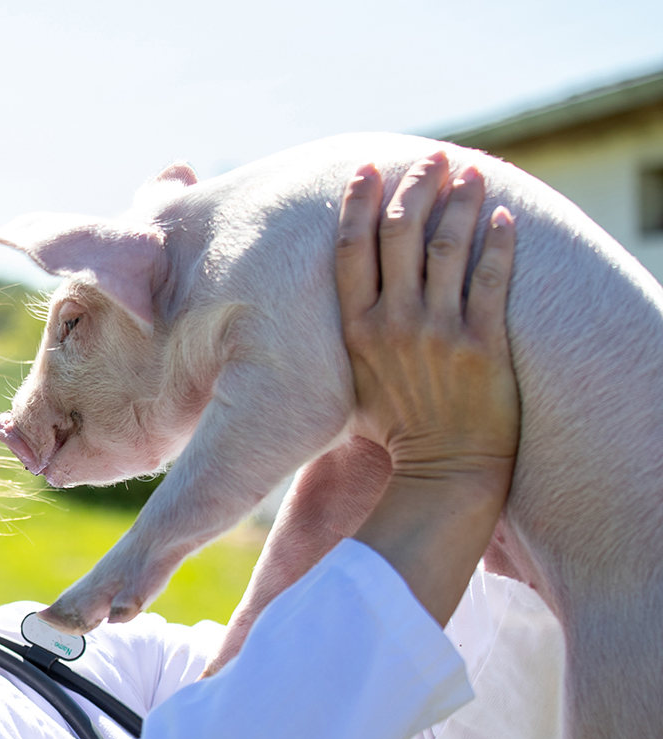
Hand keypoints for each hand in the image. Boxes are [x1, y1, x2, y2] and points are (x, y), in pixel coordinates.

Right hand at [338, 153, 519, 623]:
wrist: (444, 471)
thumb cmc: (396, 431)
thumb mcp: (353, 382)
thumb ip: (351, 337)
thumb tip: (346, 300)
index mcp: (355, 332)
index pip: (350, 250)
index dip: (358, 204)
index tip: (366, 170)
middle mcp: (393, 324)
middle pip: (399, 234)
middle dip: (414, 187)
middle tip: (428, 158)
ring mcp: (439, 332)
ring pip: (445, 246)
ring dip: (457, 202)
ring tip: (468, 172)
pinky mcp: (482, 343)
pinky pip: (491, 278)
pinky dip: (496, 242)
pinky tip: (500, 216)